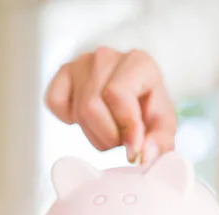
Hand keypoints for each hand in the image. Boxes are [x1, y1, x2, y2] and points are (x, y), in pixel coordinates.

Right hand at [45, 47, 176, 163]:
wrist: (136, 94)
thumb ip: (160, 143)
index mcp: (139, 62)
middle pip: (92, 107)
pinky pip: (54, 103)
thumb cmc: (149, 108)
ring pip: (77, 111)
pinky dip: (68, 120)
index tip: (133, 147)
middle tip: (122, 139)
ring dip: (94, 134)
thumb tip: (144, 155)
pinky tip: (87, 119)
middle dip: (109, 136)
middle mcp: (107, 56)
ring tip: (110, 131)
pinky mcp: (63, 72)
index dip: (124, 127)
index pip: (117, 94)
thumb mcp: (163, 126)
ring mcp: (82, 62)